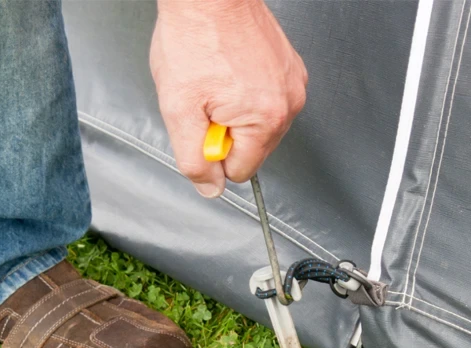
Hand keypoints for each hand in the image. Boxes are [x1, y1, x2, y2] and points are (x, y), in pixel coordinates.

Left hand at [150, 0, 306, 197]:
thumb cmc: (195, 37)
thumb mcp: (178, 108)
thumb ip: (193, 158)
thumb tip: (210, 187)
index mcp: (265, 119)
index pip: (240, 171)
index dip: (213, 153)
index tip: (202, 124)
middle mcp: (288, 103)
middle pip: (253, 149)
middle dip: (225, 131)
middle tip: (206, 99)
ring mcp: (292, 83)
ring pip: (258, 124)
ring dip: (234, 111)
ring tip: (217, 80)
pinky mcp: (289, 68)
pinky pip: (265, 98)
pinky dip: (245, 90)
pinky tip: (229, 69)